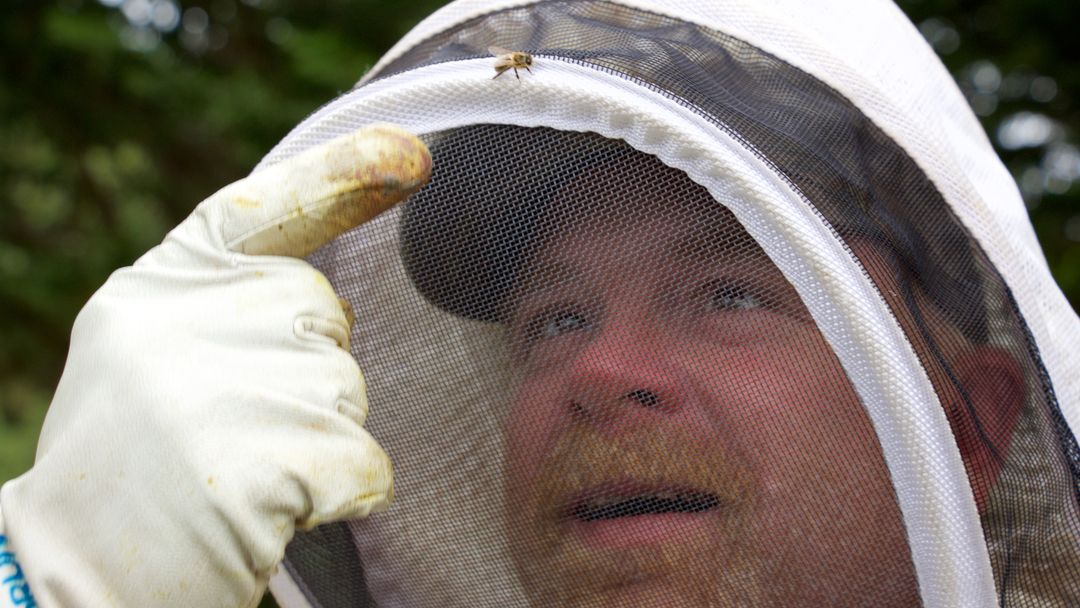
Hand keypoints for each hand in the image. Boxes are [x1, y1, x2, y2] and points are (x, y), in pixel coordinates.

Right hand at [0, 124, 430, 606]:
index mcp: (155, 289)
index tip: (412, 154)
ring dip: (317, 438)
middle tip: (231, 431)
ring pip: (348, 391)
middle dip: (305, 372)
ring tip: (236, 474)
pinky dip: (340, 492)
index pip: (261, 208)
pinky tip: (271, 510)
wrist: (74, 584)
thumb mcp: (152, 356)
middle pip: (322, 313)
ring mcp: (223, 389)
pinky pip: (365, 461)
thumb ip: (225, 304)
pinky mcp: (266, 462)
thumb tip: (324, 292)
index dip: (342, 176)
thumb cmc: (132, 469)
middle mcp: (184, 321)